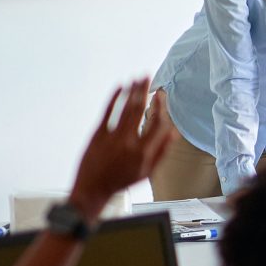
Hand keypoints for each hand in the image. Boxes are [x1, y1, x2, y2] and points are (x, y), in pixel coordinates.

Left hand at [69, 78, 173, 218]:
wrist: (93, 189)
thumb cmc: (120, 181)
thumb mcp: (147, 171)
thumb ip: (161, 151)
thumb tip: (173, 133)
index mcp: (143, 152)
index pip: (156, 124)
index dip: (160, 107)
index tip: (161, 95)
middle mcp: (129, 142)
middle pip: (139, 111)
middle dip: (144, 91)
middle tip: (147, 77)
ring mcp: (112, 137)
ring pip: (125, 109)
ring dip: (131, 92)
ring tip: (136, 79)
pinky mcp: (98, 134)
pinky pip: (107, 112)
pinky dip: (114, 99)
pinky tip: (120, 89)